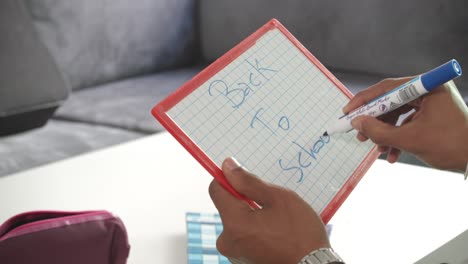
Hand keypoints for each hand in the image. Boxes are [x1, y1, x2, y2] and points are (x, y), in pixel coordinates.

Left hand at [209, 158, 329, 263]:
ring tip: (277, 223)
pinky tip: (275, 234)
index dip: (229, 178)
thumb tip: (227, 166)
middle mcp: (227, 241)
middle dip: (246, 200)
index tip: (245, 177)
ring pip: (237, 221)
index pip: (216, 189)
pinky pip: (243, 236)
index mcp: (234, 224)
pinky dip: (255, 230)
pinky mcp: (242, 260)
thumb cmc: (301, 234)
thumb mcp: (278, 198)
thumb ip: (248, 182)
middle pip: (228, 206)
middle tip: (272, 205)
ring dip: (252, 215)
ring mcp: (234, 254)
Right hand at [344, 78, 467, 171]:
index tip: (348, 111)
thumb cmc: (451, 146)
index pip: (388, 88)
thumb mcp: (410, 139)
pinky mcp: (433, 116)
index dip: (365, 100)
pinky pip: (408, 123)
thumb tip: (357, 123)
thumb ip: (379, 131)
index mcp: (428, 87)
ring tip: (376, 148)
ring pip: (398, 115)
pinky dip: (398, 138)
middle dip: (374, 121)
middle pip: (391, 102)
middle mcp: (429, 90)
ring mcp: (432, 103)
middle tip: (358, 132)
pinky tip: (392, 155)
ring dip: (385, 133)